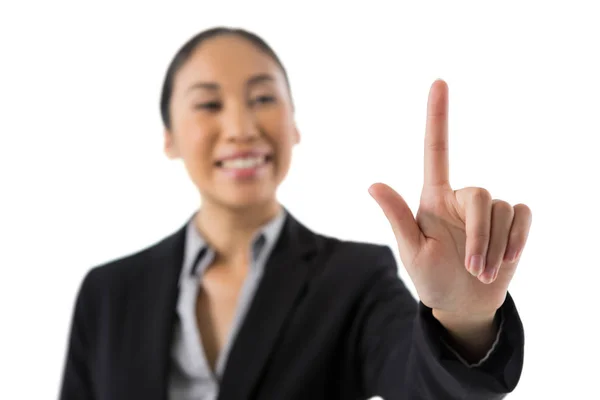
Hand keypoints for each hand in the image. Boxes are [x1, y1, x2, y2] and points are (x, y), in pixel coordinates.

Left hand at [369, 79, 531, 317]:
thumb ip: (398, 217)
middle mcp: (461, 198)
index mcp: (433, 198)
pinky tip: (507, 260)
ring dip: (495, 246)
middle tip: (473, 268)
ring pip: (502, 210)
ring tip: (482, 271)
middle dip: (480, 235)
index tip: (438, 82)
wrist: (463, 304)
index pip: (436, 150)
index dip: (437, 117)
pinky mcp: (512, 223)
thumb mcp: (412, 251)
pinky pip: (523, 215)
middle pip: (481, 195)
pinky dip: (517, 239)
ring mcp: (488, 210)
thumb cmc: (431, 278)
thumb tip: (372, 184)